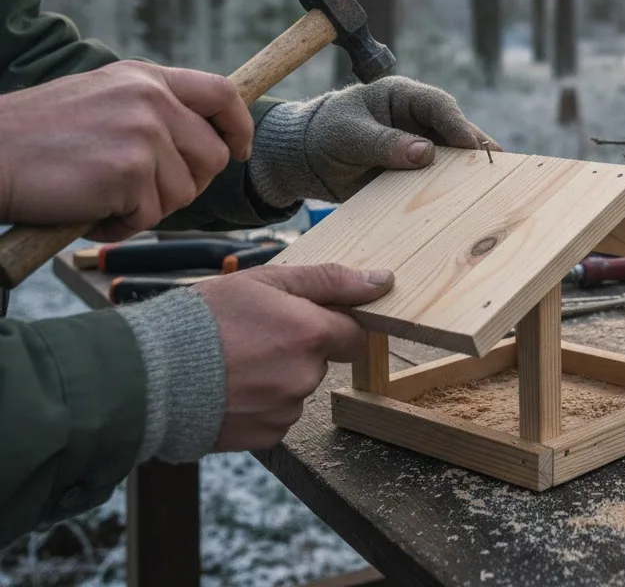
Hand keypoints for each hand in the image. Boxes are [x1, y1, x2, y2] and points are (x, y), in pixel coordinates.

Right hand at [0, 60, 252, 239]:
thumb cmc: (36, 138)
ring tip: (102, 200)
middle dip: (187, 185)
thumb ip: (151, 110)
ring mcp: (143, 133)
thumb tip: (201, 141)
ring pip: (183, 192)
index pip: (222, 93)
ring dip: (147, 209)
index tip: (239, 151)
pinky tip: (88, 213)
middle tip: (142, 194)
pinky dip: (121, 226)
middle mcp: (151, 100)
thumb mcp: (102, 99)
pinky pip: (149, 216)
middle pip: (213, 156)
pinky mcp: (128, 171)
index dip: (239, 126)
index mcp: (146, 78)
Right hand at [194, 263, 393, 449]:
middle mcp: (305, 376)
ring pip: (298, 388)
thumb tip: (382, 282)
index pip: (354, 333)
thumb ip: (329, 280)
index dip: (333, 323)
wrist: (149, 375)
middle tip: (256, 336)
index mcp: (311, 334)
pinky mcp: (266, 436)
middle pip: (322, 360)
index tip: (308, 319)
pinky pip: (278, 415)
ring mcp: (285, 410)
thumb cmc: (204, 320)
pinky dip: (261, 403)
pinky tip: (231, 388)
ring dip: (278, 376)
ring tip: (236, 363)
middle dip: (298, 348)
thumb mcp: (267, 281)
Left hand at [248, 75, 499, 207]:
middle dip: (474, 148)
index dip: (459, 125)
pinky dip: (449, 189)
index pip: (438, 106)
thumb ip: (383, 142)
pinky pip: (436, 179)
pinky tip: (466, 201)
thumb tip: (425, 151)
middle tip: (497, 166)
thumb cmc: (324, 134)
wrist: (306, 161)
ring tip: (491, 186)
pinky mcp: (414, 171)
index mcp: (402, 96)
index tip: (473, 146)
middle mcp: (417, 119)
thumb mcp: (349, 135)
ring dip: (466, 170)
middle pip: (454, 131)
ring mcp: (418, 146)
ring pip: (451, 156)